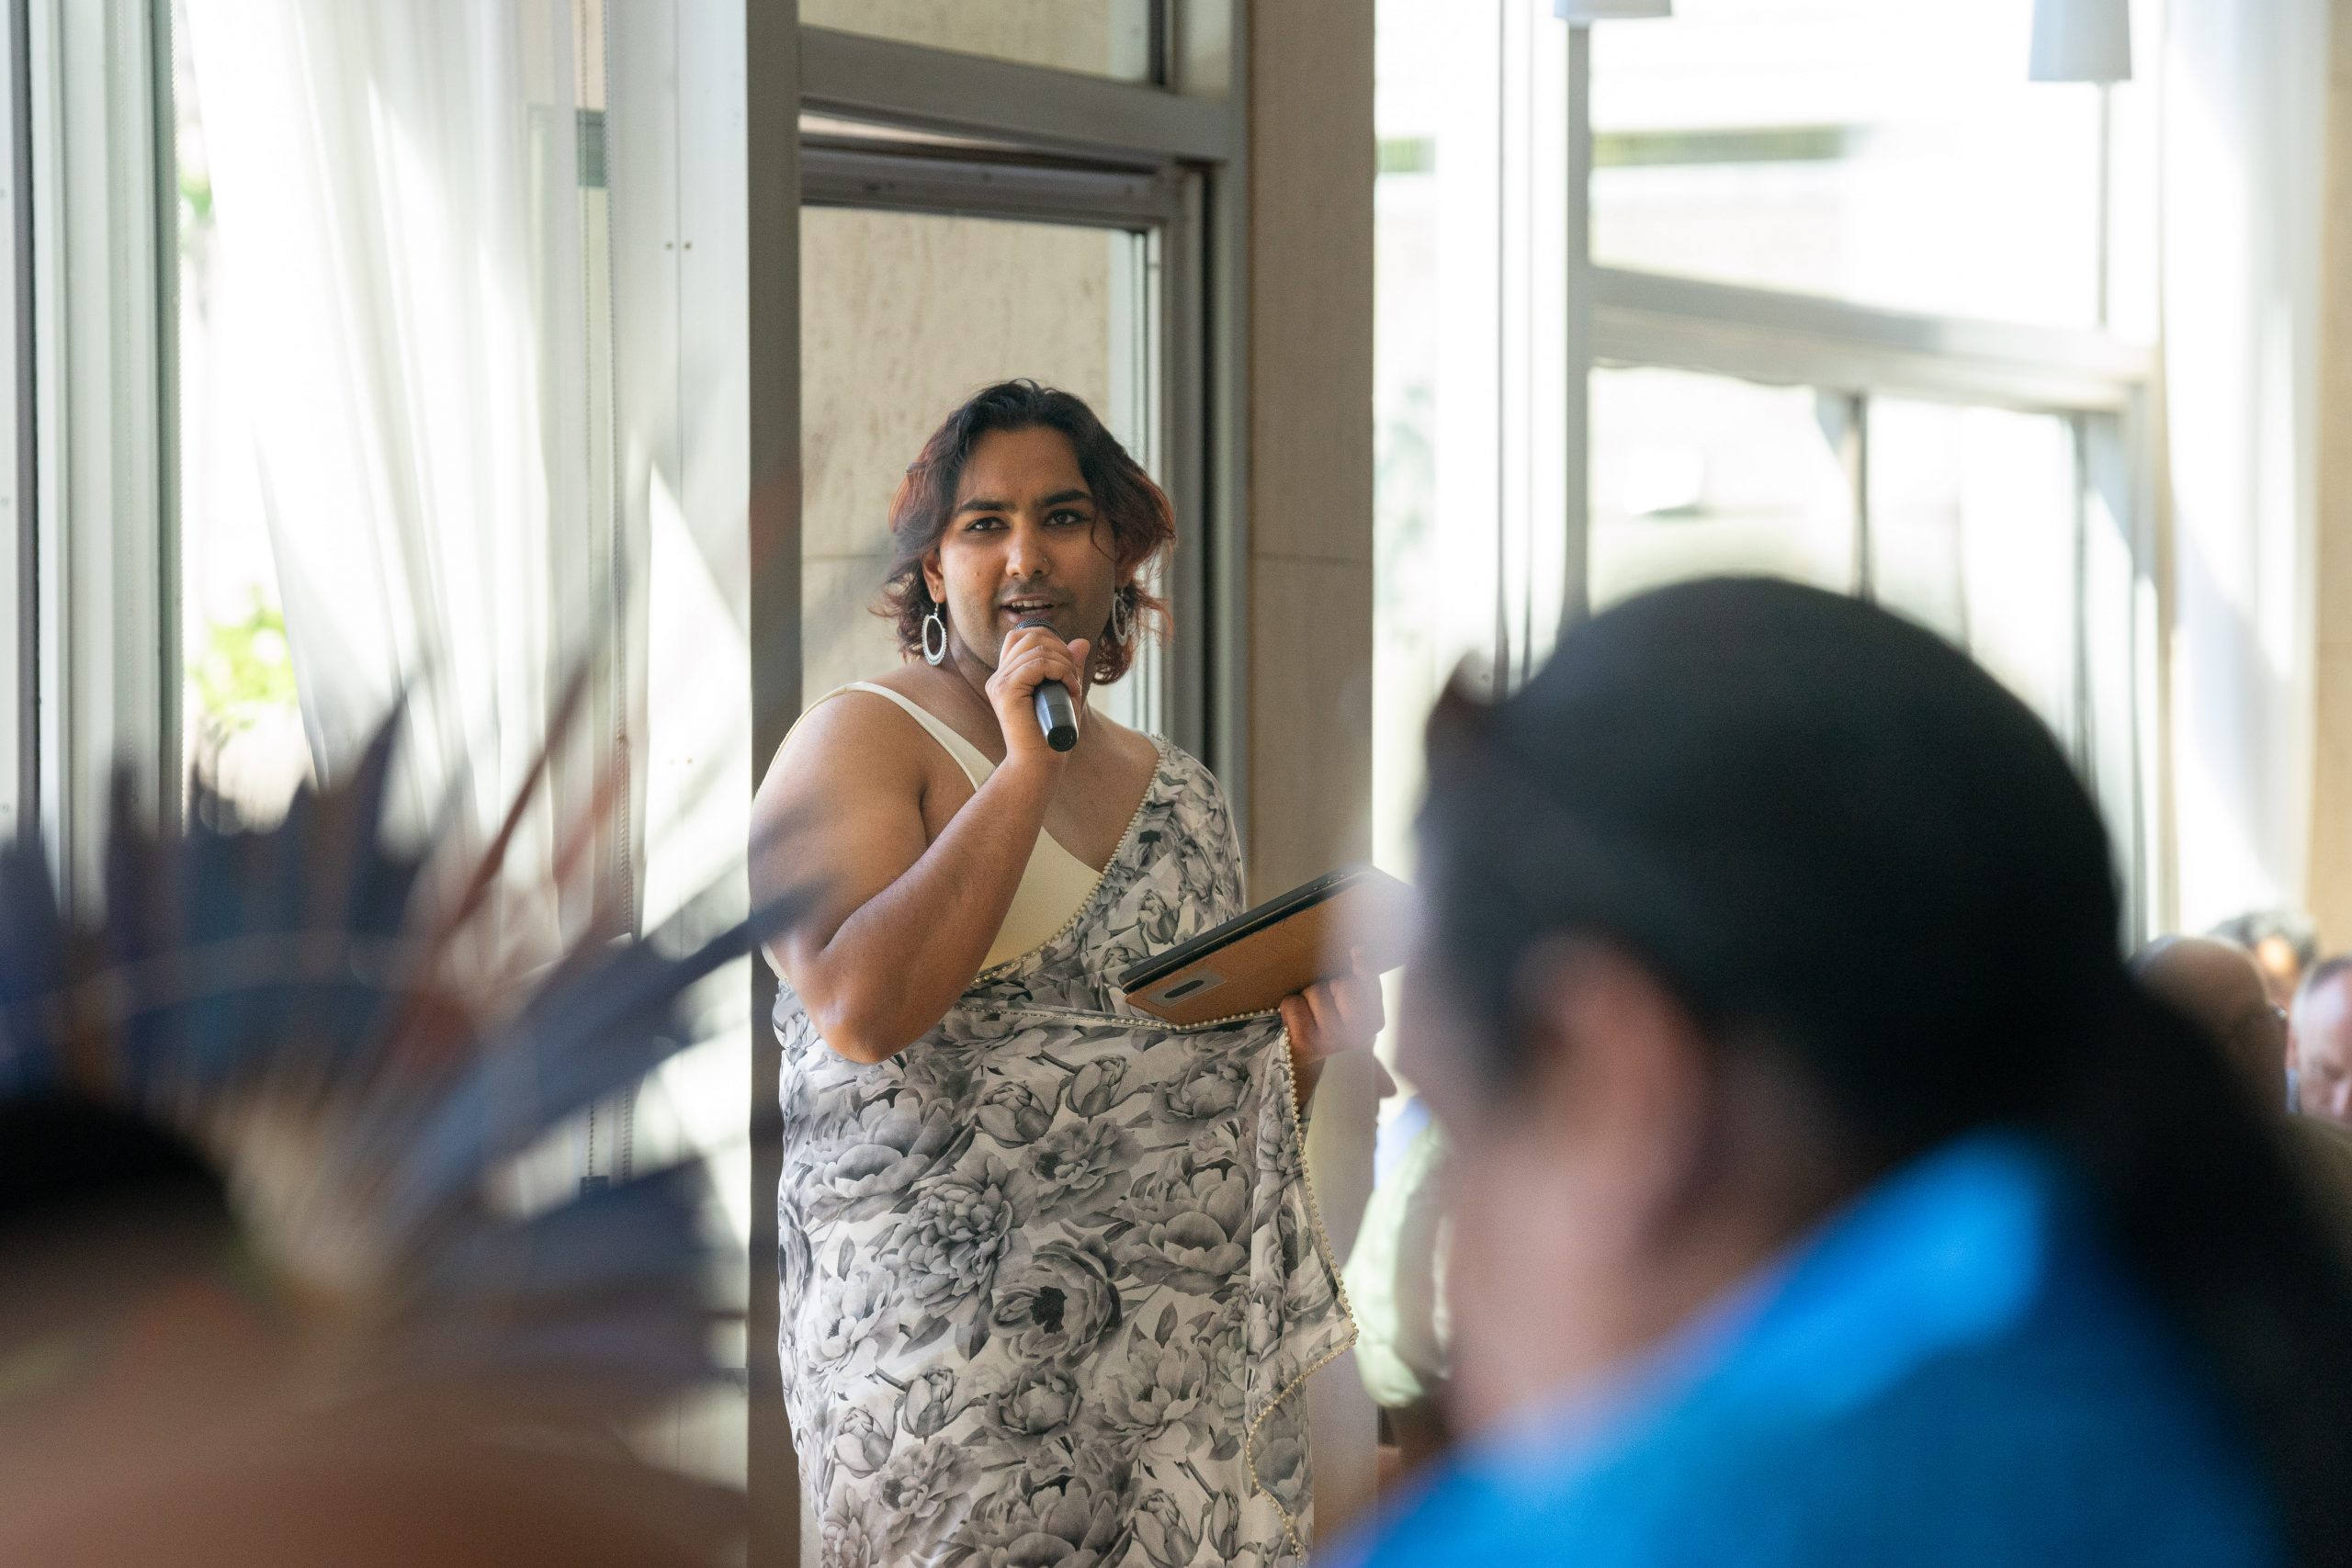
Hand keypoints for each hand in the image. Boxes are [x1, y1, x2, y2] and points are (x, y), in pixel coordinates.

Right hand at [985, 624, 1091, 766]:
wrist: (1039, 764)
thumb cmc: (1051, 735)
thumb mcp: (1065, 693)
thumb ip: (1070, 667)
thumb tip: (1081, 641)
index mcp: (1006, 676)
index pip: (1021, 636)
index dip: (1049, 639)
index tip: (1067, 664)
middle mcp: (998, 677)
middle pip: (1030, 635)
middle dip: (1060, 649)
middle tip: (1073, 676)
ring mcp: (999, 682)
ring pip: (1037, 649)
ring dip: (1065, 663)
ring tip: (1072, 685)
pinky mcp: (1006, 690)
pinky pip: (1038, 663)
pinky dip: (1061, 671)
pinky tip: (1069, 689)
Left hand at [1280, 948, 1388, 1102]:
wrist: (1302, 1055)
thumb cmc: (1328, 1018)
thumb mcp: (1350, 999)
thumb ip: (1361, 976)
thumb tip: (1360, 949)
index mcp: (1373, 1021)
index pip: (1370, 984)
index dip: (1363, 965)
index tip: (1357, 950)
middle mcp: (1356, 1034)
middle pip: (1343, 983)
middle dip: (1330, 984)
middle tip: (1327, 1000)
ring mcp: (1331, 1040)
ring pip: (1316, 992)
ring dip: (1308, 996)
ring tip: (1310, 1011)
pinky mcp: (1306, 1043)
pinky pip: (1294, 1004)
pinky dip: (1291, 1006)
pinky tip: (1296, 1020)